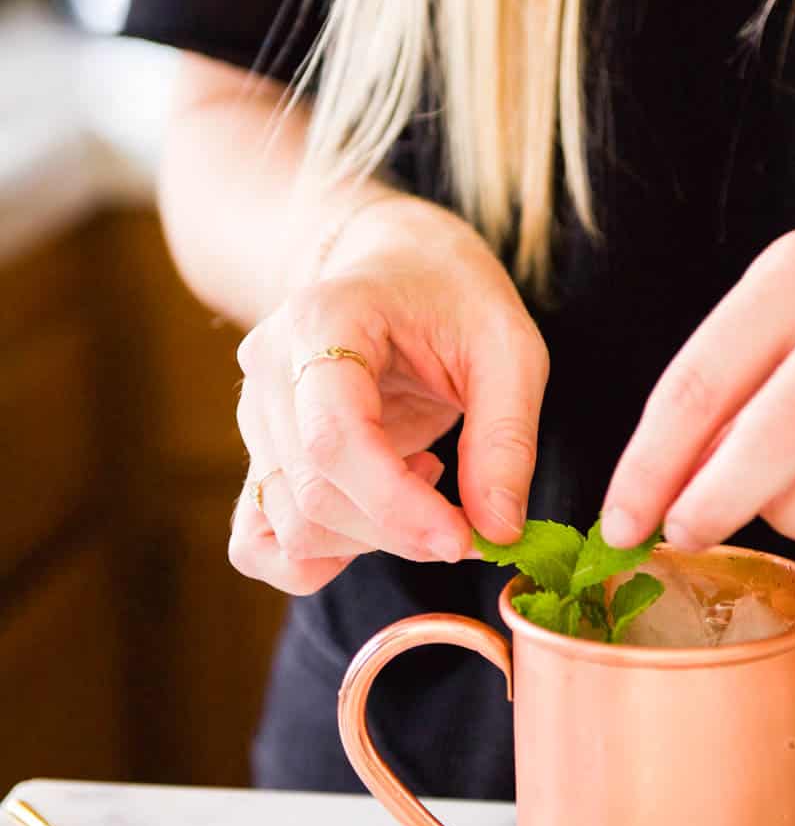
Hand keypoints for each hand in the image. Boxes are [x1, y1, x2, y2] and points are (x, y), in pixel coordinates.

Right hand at [229, 195, 548, 593]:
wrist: (398, 266)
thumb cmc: (454, 298)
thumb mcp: (509, 347)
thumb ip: (507, 438)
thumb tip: (499, 532)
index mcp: (321, 321)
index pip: (331, 438)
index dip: (395, 504)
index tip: (464, 538)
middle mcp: (268, 370)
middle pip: (313, 495)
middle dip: (402, 532)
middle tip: (472, 518)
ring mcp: (254, 418)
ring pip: (291, 528)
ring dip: (372, 540)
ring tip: (425, 475)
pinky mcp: (260, 458)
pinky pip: (258, 544)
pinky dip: (318, 559)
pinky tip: (376, 515)